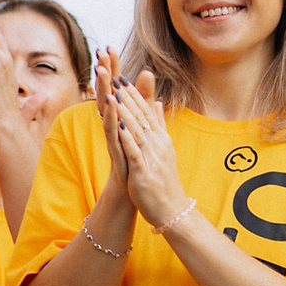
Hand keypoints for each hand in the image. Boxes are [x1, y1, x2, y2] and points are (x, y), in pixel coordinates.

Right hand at [92, 48, 132, 193]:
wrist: (131, 186)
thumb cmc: (134, 154)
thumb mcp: (143, 120)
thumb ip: (144, 99)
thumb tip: (147, 75)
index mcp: (119, 115)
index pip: (115, 86)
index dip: (113, 68)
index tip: (109, 47)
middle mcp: (112, 122)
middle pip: (107, 91)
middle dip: (104, 72)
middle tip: (100, 51)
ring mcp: (112, 134)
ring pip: (106, 107)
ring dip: (103, 89)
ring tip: (102, 70)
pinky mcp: (114, 148)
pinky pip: (110, 128)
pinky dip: (111, 115)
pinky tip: (111, 101)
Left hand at [105, 64, 189, 228]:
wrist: (172, 210)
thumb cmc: (164, 181)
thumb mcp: (162, 148)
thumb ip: (159, 124)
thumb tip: (157, 102)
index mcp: (160, 138)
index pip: (146, 111)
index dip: (133, 94)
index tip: (121, 76)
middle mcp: (158, 144)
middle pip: (141, 116)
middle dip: (127, 96)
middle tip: (114, 75)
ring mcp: (152, 158)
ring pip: (136, 130)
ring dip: (125, 111)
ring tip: (113, 94)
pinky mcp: (144, 172)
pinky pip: (135, 151)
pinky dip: (126, 137)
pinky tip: (117, 126)